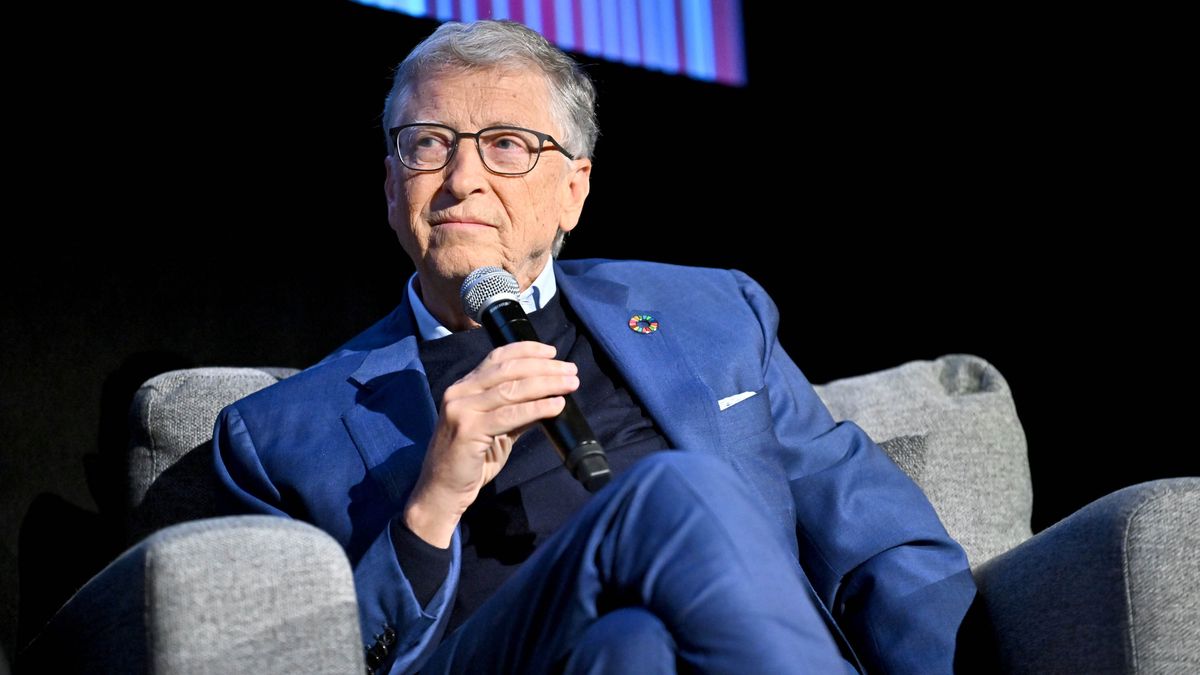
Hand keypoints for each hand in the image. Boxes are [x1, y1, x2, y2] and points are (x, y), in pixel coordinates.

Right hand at [403, 341, 578, 546]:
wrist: (441, 491)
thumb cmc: (469, 461)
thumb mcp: (495, 430)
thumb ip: (516, 412)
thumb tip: (549, 398)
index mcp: (463, 388)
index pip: (497, 358)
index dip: (526, 350)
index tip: (551, 351)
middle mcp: (459, 393)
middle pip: (508, 370)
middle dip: (543, 367)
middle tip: (570, 370)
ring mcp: (461, 410)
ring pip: (511, 389)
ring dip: (546, 384)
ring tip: (570, 384)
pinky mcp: (468, 430)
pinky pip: (510, 414)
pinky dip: (537, 408)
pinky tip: (557, 406)